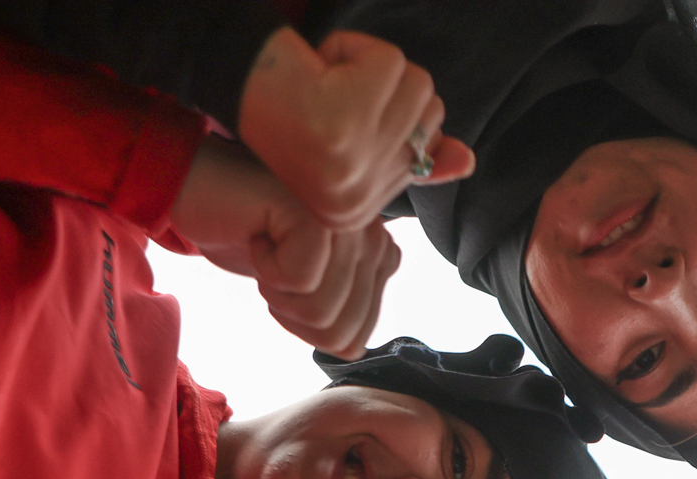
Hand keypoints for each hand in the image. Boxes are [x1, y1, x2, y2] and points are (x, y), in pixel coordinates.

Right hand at [166, 135, 400, 357]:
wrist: (200, 194)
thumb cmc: (253, 240)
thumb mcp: (307, 289)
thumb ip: (340, 316)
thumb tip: (353, 350)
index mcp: (381, 256)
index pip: (358, 339)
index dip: (308, 331)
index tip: (290, 286)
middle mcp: (375, 236)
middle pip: (341, 331)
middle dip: (293, 315)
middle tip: (275, 271)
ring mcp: (346, 224)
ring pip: (321, 310)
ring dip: (278, 294)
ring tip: (268, 251)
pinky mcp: (314, 216)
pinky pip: (299, 281)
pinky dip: (266, 270)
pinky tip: (259, 236)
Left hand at [237, 28, 474, 230]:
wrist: (231, 81)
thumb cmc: (288, 110)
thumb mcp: (354, 139)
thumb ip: (412, 154)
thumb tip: (466, 160)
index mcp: (356, 212)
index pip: (428, 144)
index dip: (390, 111)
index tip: (340, 116)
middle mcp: (356, 200)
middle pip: (431, 113)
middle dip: (387, 90)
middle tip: (331, 97)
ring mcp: (352, 165)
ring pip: (417, 84)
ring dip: (371, 66)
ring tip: (325, 83)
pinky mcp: (346, 124)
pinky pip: (392, 61)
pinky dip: (355, 47)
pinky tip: (319, 68)